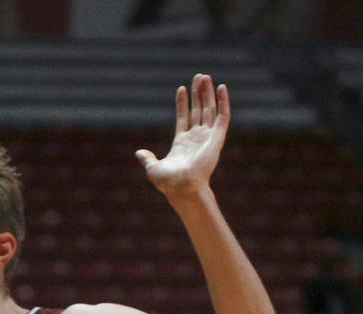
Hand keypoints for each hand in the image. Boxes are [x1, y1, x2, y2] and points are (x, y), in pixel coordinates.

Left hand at [136, 74, 228, 196]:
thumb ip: (147, 159)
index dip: (182, 103)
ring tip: (205, 77)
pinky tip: (221, 87)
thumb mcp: (153, 168)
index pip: (184, 117)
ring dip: (208, 93)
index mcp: (182, 144)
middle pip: (199, 110)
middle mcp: (196, 138)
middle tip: (199, 77)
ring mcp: (207, 137)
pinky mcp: (217, 137)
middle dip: (198, 93)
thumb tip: (139, 153)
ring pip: (210, 109)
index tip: (181, 89)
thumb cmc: (168, 182)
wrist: (183, 187)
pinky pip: (223, 116)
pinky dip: (223, 101)